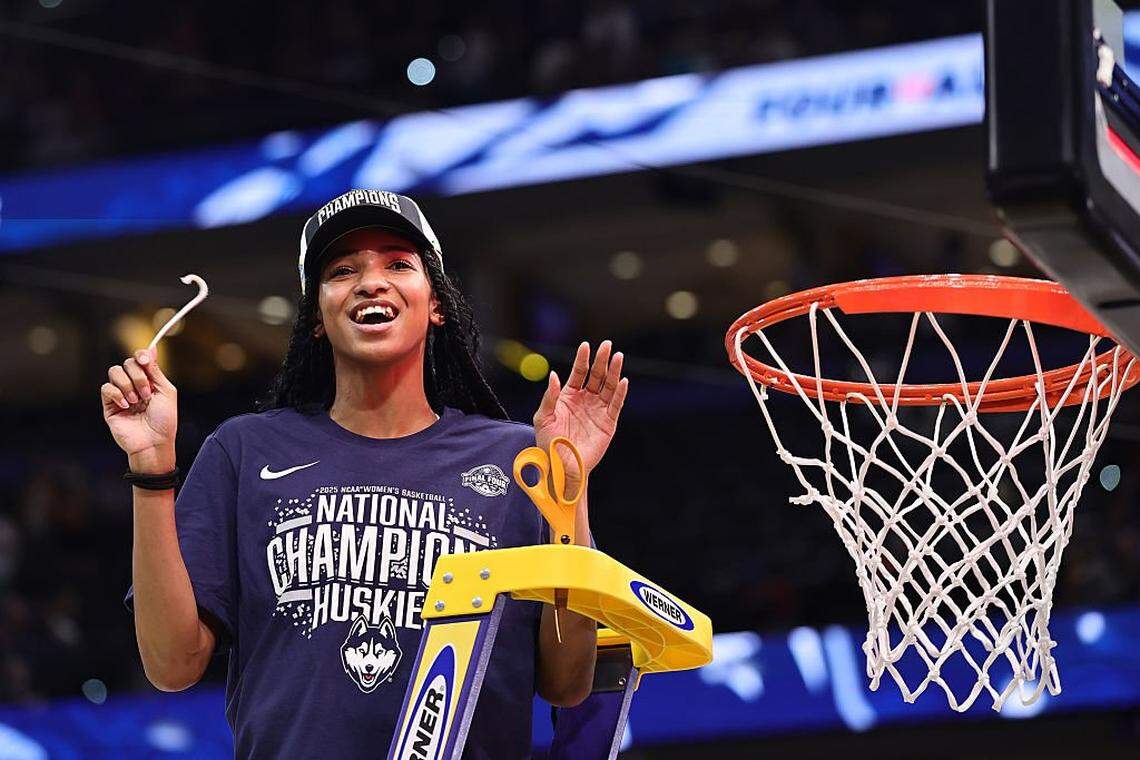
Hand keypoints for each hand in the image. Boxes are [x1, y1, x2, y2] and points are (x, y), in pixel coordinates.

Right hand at [101, 348, 177, 472]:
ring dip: (128, 385)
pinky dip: (117, 394)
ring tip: (136, 401)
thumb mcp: (166, 392)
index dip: (140, 355)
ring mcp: (120, 394)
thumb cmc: (164, 421)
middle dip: (138, 376)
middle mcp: (134, 385)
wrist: (153, 442)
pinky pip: (106, 388)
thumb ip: (156, 371)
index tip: (145, 360)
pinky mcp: (109, 405)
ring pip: (114, 372)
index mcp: (149, 381)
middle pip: (127, 363)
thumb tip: (151, 349)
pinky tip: (126, 406)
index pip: (139, 359)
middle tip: (146, 394)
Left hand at [533, 340, 628, 482]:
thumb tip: (553, 375)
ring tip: (618, 357)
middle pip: (596, 375)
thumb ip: (549, 397)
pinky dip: (621, 392)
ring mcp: (598, 410)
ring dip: (614, 372)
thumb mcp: (543, 418)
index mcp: (569, 396)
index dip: (582, 359)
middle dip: (602, 360)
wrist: (562, 466)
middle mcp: (586, 399)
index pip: (578, 372)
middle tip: (608, 345)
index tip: (586, 345)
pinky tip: (623, 381)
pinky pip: (616, 404)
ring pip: (608, 386)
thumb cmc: (549, 443)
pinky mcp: (608, 422)